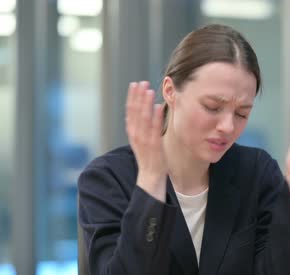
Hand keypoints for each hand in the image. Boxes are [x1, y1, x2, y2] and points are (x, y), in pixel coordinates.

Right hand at [126, 81, 166, 200]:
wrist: (151, 177)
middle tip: (141, 82)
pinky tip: (159, 106)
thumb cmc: (149, 157)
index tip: (134, 84)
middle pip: (135, 112)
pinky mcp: (154, 146)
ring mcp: (145, 141)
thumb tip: (144, 111)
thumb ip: (142, 126)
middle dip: (137, 96)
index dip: (132, 97)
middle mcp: (136, 135)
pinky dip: (156, 117)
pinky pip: (155, 130)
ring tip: (149, 90)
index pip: (130, 111)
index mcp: (132, 133)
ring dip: (145, 103)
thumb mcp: (142, 140)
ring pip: (143, 118)